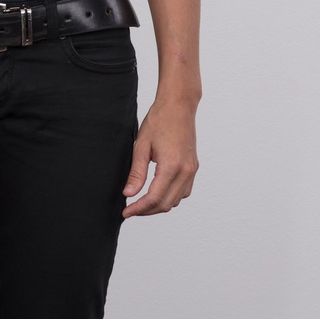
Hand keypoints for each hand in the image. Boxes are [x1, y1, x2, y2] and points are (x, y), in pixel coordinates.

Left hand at [122, 96, 198, 218]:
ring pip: (176, 200)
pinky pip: (184, 191)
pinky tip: (157, 192)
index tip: (126, 212)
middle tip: (130, 210)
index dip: (138, 209)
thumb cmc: (159, 121)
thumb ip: (136, 173)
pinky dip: (170, 197)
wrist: (178, 106)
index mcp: (171, 166)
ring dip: (159, 205)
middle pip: (166, 204)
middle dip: (147, 211)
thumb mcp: (141, 146)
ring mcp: (192, 170)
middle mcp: (185, 171)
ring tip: (141, 202)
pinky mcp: (193, 167)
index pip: (154, 198)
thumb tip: (128, 194)